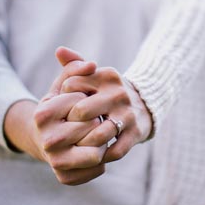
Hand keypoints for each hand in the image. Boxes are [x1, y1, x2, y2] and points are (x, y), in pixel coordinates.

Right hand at [5, 49, 107, 184]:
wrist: (47, 138)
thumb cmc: (59, 106)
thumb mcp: (64, 84)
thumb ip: (75, 68)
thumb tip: (92, 64)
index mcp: (43, 114)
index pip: (82, 104)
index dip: (88, 100)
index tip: (80, 102)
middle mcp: (46, 140)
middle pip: (92, 128)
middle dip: (98, 120)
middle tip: (92, 120)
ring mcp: (55, 161)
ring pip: (97, 152)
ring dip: (103, 141)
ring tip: (96, 134)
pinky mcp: (64, 178)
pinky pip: (98, 169)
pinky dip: (102, 160)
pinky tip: (94, 149)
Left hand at [57, 47, 152, 163]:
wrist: (145, 106)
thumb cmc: (110, 91)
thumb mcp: (96, 75)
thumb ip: (76, 64)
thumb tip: (59, 50)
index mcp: (106, 76)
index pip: (71, 85)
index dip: (63, 97)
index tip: (65, 105)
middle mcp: (118, 93)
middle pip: (82, 111)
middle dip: (71, 122)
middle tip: (67, 129)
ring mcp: (127, 114)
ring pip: (97, 134)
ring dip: (85, 142)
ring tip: (78, 144)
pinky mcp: (135, 133)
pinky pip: (114, 150)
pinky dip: (102, 155)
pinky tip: (94, 153)